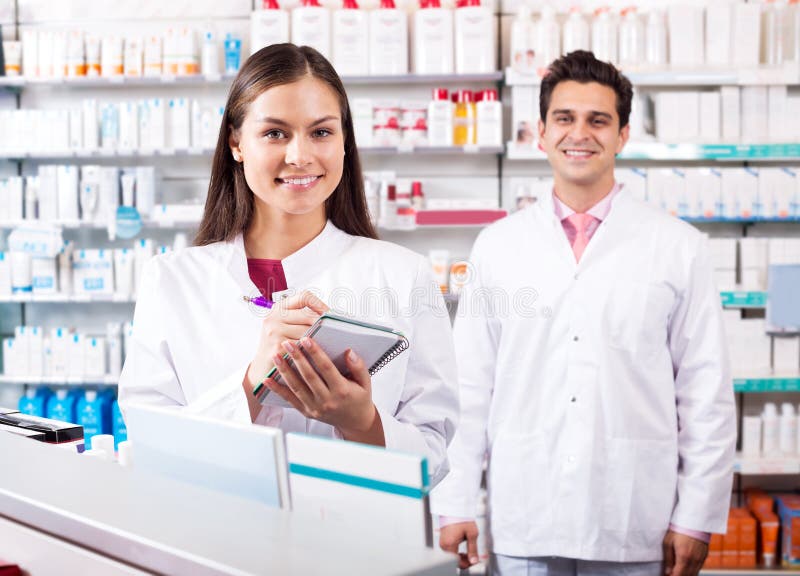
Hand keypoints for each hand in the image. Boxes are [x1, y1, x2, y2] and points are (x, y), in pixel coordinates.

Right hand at [245, 291, 328, 389]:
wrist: (261, 371)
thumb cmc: (280, 347)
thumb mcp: (284, 328)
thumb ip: (302, 319)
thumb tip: (334, 316)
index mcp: (278, 309)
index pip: (304, 296)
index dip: (321, 304)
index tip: (331, 314)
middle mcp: (273, 318)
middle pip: (309, 315)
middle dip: (325, 324)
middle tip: (340, 331)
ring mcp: (274, 333)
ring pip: (308, 332)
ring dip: (323, 339)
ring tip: (335, 344)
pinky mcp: (277, 348)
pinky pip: (303, 348)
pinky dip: (315, 352)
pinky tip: (323, 356)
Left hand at [267, 336, 384, 445]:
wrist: (355, 422)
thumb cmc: (360, 399)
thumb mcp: (365, 382)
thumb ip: (358, 367)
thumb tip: (349, 351)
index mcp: (342, 391)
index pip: (326, 368)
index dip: (316, 353)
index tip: (306, 339)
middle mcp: (327, 400)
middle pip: (309, 376)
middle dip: (297, 358)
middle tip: (287, 343)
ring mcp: (315, 408)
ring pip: (297, 387)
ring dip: (285, 370)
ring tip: (276, 356)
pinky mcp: (307, 412)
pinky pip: (290, 399)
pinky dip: (277, 390)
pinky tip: (268, 379)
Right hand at [439, 521, 479, 569]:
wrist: (455, 508)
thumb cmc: (462, 517)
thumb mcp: (472, 534)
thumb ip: (473, 549)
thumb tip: (474, 560)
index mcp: (450, 544)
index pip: (458, 563)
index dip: (467, 564)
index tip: (474, 560)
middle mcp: (444, 545)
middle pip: (454, 560)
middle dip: (464, 560)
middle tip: (473, 557)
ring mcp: (442, 542)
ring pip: (451, 556)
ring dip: (460, 556)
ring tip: (468, 551)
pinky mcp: (443, 539)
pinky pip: (449, 550)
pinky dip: (456, 551)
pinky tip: (462, 548)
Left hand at [662, 530, 707, 575]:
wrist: (694, 519)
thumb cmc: (679, 529)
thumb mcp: (668, 542)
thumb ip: (668, 559)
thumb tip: (667, 572)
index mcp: (684, 558)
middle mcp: (694, 561)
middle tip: (670, 573)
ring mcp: (701, 559)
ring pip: (694, 574)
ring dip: (685, 575)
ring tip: (677, 570)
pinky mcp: (704, 556)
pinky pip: (698, 568)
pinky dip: (692, 571)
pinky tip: (685, 568)